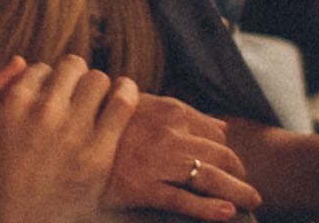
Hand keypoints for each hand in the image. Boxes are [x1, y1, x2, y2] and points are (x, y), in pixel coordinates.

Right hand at [0, 55, 138, 222]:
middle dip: (72, 79)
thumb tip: (19, 61)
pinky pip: (122, 105)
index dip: (44, 82)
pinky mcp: (98, 156)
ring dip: (97, 87)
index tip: (48, 98)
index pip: (40, 69)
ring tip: (96, 100)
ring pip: (98, 80)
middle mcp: (43, 112)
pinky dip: (125, 93)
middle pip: (71, 68)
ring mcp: (72, 133)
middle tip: (74, 96)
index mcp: (11, 104)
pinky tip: (123, 95)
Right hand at [102, 96, 259, 219]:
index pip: (216, 135)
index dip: (226, 153)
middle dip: (239, 174)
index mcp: (171, 112)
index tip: (231, 167)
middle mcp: (170, 134)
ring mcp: (158, 162)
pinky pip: (183, 200)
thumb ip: (183, 114)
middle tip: (248, 189)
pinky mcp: (144, 188)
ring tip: (252, 202)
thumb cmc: (106, 122)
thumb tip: (222, 125)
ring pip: (210, 177)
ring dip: (238, 191)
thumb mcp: (143, 106)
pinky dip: (209, 209)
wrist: (66, 140)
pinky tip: (227, 213)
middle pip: (220, 155)